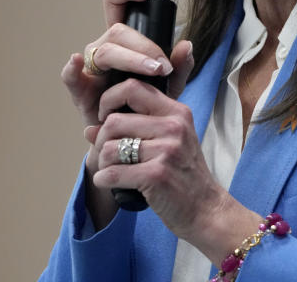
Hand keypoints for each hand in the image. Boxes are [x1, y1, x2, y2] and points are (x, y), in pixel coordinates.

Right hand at [60, 0, 194, 172]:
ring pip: (105, 50)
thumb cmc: (145, 103)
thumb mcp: (169, 85)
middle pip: (117, 30)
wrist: (129, 136)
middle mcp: (105, 47)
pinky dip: (72, 68)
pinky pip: (71, 75)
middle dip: (144, 44)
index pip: (117, 4)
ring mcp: (90, 67)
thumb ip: (180, 66)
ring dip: (131, 59)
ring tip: (154, 71)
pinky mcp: (80, 89)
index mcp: (124, 39)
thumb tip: (187, 44)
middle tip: (164, 64)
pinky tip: (77, 62)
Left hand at [90, 77, 261, 264]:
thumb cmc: (184, 176)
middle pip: (114, 121)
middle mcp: (174, 127)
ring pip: (109, 148)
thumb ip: (132, 130)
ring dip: (102, 163)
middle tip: (107, 155)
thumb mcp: (167, 144)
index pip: (133, 87)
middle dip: (101, 140)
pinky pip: (112, 173)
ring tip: (112, 171)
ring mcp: (167, 150)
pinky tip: (111, 184)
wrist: (207, 210)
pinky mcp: (157, 175)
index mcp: (176, 112)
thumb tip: (89, 129)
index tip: (105, 117)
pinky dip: (104, 180)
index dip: (109, 99)